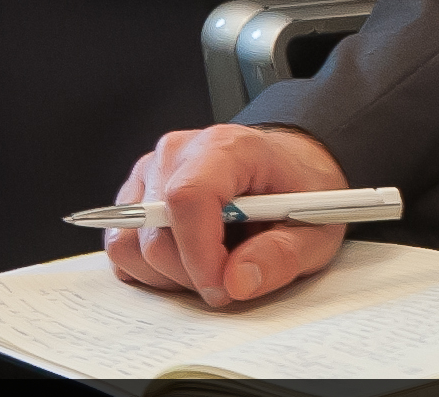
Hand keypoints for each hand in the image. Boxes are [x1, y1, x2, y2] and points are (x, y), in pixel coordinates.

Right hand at [100, 123, 353, 306]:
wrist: (286, 168)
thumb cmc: (298, 193)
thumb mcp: (316, 230)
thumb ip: (281, 256)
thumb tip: (235, 281)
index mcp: (226, 148)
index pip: (188, 197)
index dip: (198, 254)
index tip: (221, 289)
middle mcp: (178, 152)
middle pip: (156, 232)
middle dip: (192, 274)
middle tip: (231, 279)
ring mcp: (151, 171)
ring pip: (131, 245)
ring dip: (169, 275)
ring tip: (211, 263)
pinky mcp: (136, 194)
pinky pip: (122, 247)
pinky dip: (150, 269)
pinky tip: (188, 260)